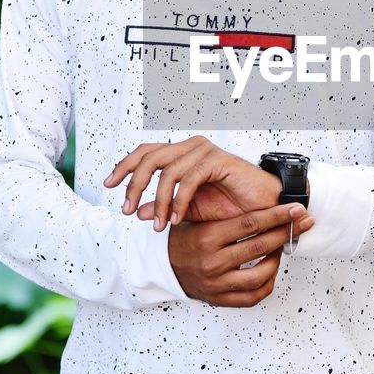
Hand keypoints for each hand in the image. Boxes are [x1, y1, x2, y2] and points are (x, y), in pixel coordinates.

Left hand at [104, 136, 282, 230]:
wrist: (265, 208)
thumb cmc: (232, 207)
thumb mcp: (190, 211)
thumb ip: (165, 208)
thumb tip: (138, 212)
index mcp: (182, 154)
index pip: (145, 152)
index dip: (124, 166)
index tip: (107, 185)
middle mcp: (190, 147)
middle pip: (149, 157)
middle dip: (133, 184)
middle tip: (127, 210)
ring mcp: (204, 151)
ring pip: (166, 170)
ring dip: (160, 200)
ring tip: (159, 226)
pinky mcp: (217, 160)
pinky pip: (188, 179)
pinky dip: (179, 202)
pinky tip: (177, 219)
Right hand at [167, 203, 313, 306]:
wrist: (162, 267)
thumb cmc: (185, 239)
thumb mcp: (198, 220)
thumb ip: (226, 214)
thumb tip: (263, 200)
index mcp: (206, 237)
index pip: (250, 224)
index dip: (276, 215)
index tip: (295, 208)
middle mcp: (212, 262)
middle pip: (260, 246)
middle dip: (286, 232)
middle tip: (304, 222)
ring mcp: (217, 283)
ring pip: (261, 274)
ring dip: (277, 259)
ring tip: (282, 246)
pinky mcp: (221, 299)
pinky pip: (254, 296)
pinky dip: (268, 282)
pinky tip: (271, 268)